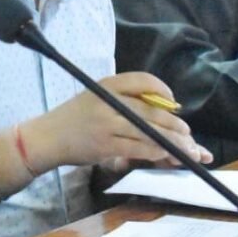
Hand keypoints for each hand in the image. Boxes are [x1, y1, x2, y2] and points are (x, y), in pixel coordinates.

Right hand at [30, 71, 210, 167]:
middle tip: (190, 136)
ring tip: (189, 151)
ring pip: (151, 132)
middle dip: (177, 126)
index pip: (144, 81)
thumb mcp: (97, 98)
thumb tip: (163, 112)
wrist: (47, 138)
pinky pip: (139, 148)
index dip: (164, 92)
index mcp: (108, 84)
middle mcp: (109, 101)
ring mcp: (107, 124)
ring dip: (174, 143)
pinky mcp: (106, 145)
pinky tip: (165, 156)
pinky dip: (156, 152)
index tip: (174, 104)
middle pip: (154, 111)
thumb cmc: (75, 119)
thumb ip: (124, 101)